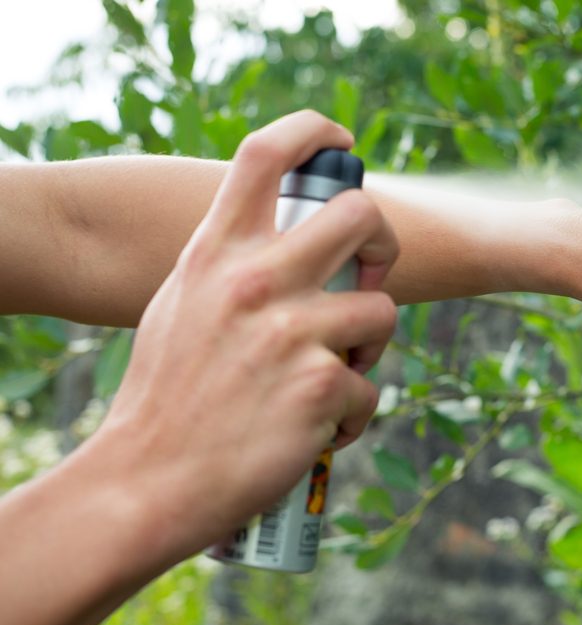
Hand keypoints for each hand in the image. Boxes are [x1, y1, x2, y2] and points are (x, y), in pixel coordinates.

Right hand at [82, 111, 398, 562]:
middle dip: (383, 246)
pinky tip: (318, 434)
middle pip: (361, 213)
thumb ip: (231, 267)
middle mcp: (254, 280)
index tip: (342, 144)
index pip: (265, 153)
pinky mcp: (321, 384)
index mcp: (215, 253)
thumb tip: (288, 245)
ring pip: (382, 312)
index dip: (314, 132)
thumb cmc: (166, 397)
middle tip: (370, 284)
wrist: (144, 483)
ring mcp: (290, 330)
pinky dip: (352, 417)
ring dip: (369, 351)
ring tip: (335, 381)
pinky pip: (370, 390)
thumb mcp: (183, 306)